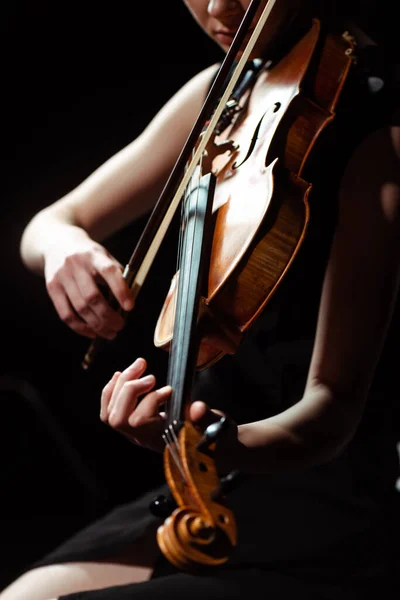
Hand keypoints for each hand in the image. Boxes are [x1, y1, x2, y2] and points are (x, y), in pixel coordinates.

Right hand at [44, 235, 133, 338]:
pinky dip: (80, 328)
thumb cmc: (89, 255)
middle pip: (92, 297)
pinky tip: (92, 332)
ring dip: (97, 325)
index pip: (109, 272)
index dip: (121, 291)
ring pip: (80, 308)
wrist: (58, 242)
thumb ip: (118, 276)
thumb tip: (130, 303)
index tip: (130, 307)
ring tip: (110, 333)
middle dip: (109, 316)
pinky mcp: (52, 288)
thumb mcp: (104, 257)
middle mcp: (76, 265)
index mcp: (94, 255)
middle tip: (120, 326)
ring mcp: (61, 276)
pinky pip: (66, 314)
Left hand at [100, 358, 239, 466]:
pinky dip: (111, 391)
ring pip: (110, 415)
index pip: (139, 422)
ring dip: (121, 385)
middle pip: (118, 419)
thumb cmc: (215, 434)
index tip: (170, 389)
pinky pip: (107, 412)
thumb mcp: (217, 425)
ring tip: (139, 366)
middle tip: (151, 375)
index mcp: (163, 440)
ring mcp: (135, 434)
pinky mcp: (131, 425)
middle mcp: (145, 439)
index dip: (151, 400)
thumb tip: (198, 408)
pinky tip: (122, 374)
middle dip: (130, 389)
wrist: (211, 445)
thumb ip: (207, 417)